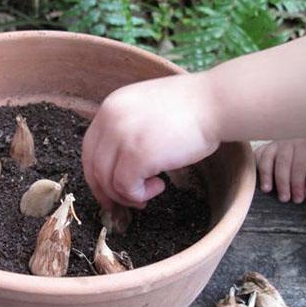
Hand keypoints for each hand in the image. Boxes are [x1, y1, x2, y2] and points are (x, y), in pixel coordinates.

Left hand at [82, 74, 219, 209]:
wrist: (216, 103)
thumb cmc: (191, 110)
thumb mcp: (146, 111)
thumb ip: (126, 130)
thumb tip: (116, 168)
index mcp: (111, 107)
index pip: (89, 148)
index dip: (97, 174)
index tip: (110, 189)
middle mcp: (110, 119)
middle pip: (93, 167)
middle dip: (107, 191)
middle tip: (125, 203)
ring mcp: (121, 136)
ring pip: (108, 182)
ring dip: (129, 194)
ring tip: (151, 190)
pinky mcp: (136, 154)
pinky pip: (126, 188)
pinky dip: (140, 194)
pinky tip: (160, 185)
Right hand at [254, 138, 305, 203]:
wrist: (304, 132)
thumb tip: (303, 194)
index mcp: (304, 146)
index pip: (299, 167)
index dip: (297, 184)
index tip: (297, 199)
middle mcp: (287, 143)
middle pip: (282, 163)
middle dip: (282, 183)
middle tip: (284, 198)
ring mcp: (273, 144)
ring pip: (267, 159)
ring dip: (266, 175)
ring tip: (267, 190)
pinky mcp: (263, 147)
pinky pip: (257, 156)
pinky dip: (255, 167)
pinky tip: (256, 178)